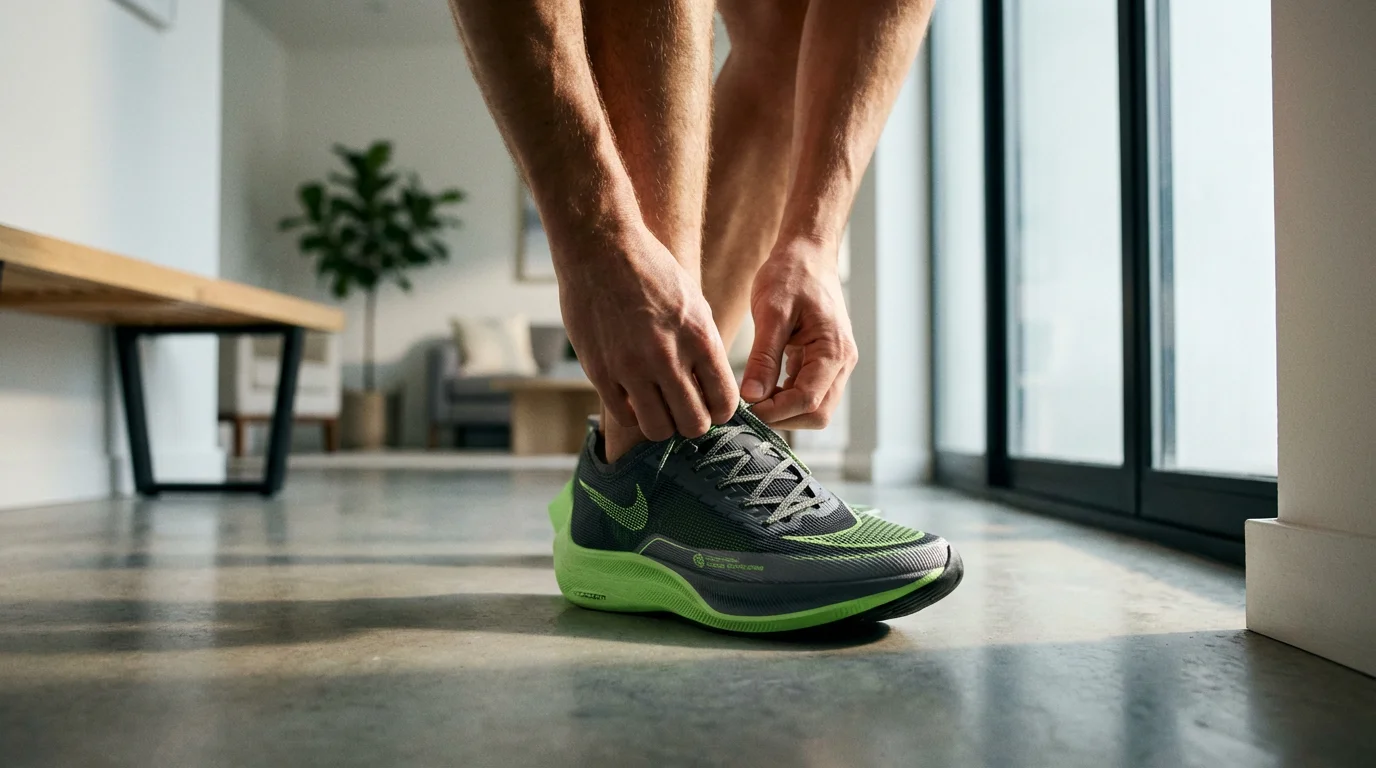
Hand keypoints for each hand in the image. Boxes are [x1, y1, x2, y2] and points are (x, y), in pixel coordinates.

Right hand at [558, 224, 737, 439]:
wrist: (601, 248)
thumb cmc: (652, 272)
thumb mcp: (694, 304)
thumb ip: (705, 347)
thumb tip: (713, 388)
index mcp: (700, 338)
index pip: (724, 402)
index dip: (720, 411)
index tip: (710, 404)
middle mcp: (668, 357)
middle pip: (694, 425)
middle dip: (693, 423)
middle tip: (684, 409)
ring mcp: (631, 367)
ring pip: (658, 429)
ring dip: (662, 423)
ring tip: (657, 406)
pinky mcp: (600, 371)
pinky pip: (624, 417)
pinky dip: (632, 413)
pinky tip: (632, 396)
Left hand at [740, 242, 857, 428]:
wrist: (807, 253)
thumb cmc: (791, 274)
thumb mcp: (771, 313)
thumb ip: (763, 358)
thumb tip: (751, 397)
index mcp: (833, 350)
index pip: (808, 400)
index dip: (775, 411)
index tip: (745, 406)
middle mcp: (842, 362)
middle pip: (817, 414)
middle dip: (782, 416)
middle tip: (748, 404)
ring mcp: (836, 364)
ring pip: (815, 408)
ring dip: (784, 409)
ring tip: (754, 394)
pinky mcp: (824, 362)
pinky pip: (809, 393)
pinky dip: (786, 397)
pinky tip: (764, 384)